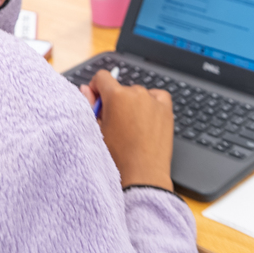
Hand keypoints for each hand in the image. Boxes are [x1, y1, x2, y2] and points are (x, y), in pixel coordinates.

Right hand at [80, 69, 174, 190]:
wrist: (142, 175)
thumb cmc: (117, 156)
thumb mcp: (97, 130)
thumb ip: (90, 105)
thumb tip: (86, 89)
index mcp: (116, 96)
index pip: (102, 77)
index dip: (96, 88)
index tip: (98, 102)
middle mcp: (136, 93)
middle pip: (121, 88)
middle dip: (116, 101)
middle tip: (114, 122)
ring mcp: (153, 101)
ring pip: (138, 94)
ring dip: (133, 104)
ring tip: (132, 127)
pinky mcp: (167, 110)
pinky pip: (158, 97)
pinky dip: (151, 103)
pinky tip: (146, 118)